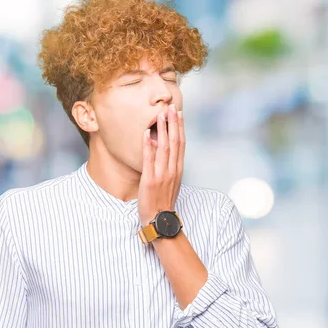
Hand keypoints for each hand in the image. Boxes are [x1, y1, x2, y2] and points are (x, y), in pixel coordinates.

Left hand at [138, 104, 184, 226]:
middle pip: (175, 141)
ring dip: (162, 129)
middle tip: (171, 106)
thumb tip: (167, 153)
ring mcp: (161, 175)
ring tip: (160, 114)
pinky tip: (146, 133)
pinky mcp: (149, 180)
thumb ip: (170, 168)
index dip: (180, 127)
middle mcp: (172, 170)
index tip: (179, 113)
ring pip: (164, 147)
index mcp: (178, 170)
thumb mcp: (171, 183)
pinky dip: (147, 145)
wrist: (160, 221)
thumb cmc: (163, 202)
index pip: (181, 144)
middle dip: (173, 123)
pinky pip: (148, 159)